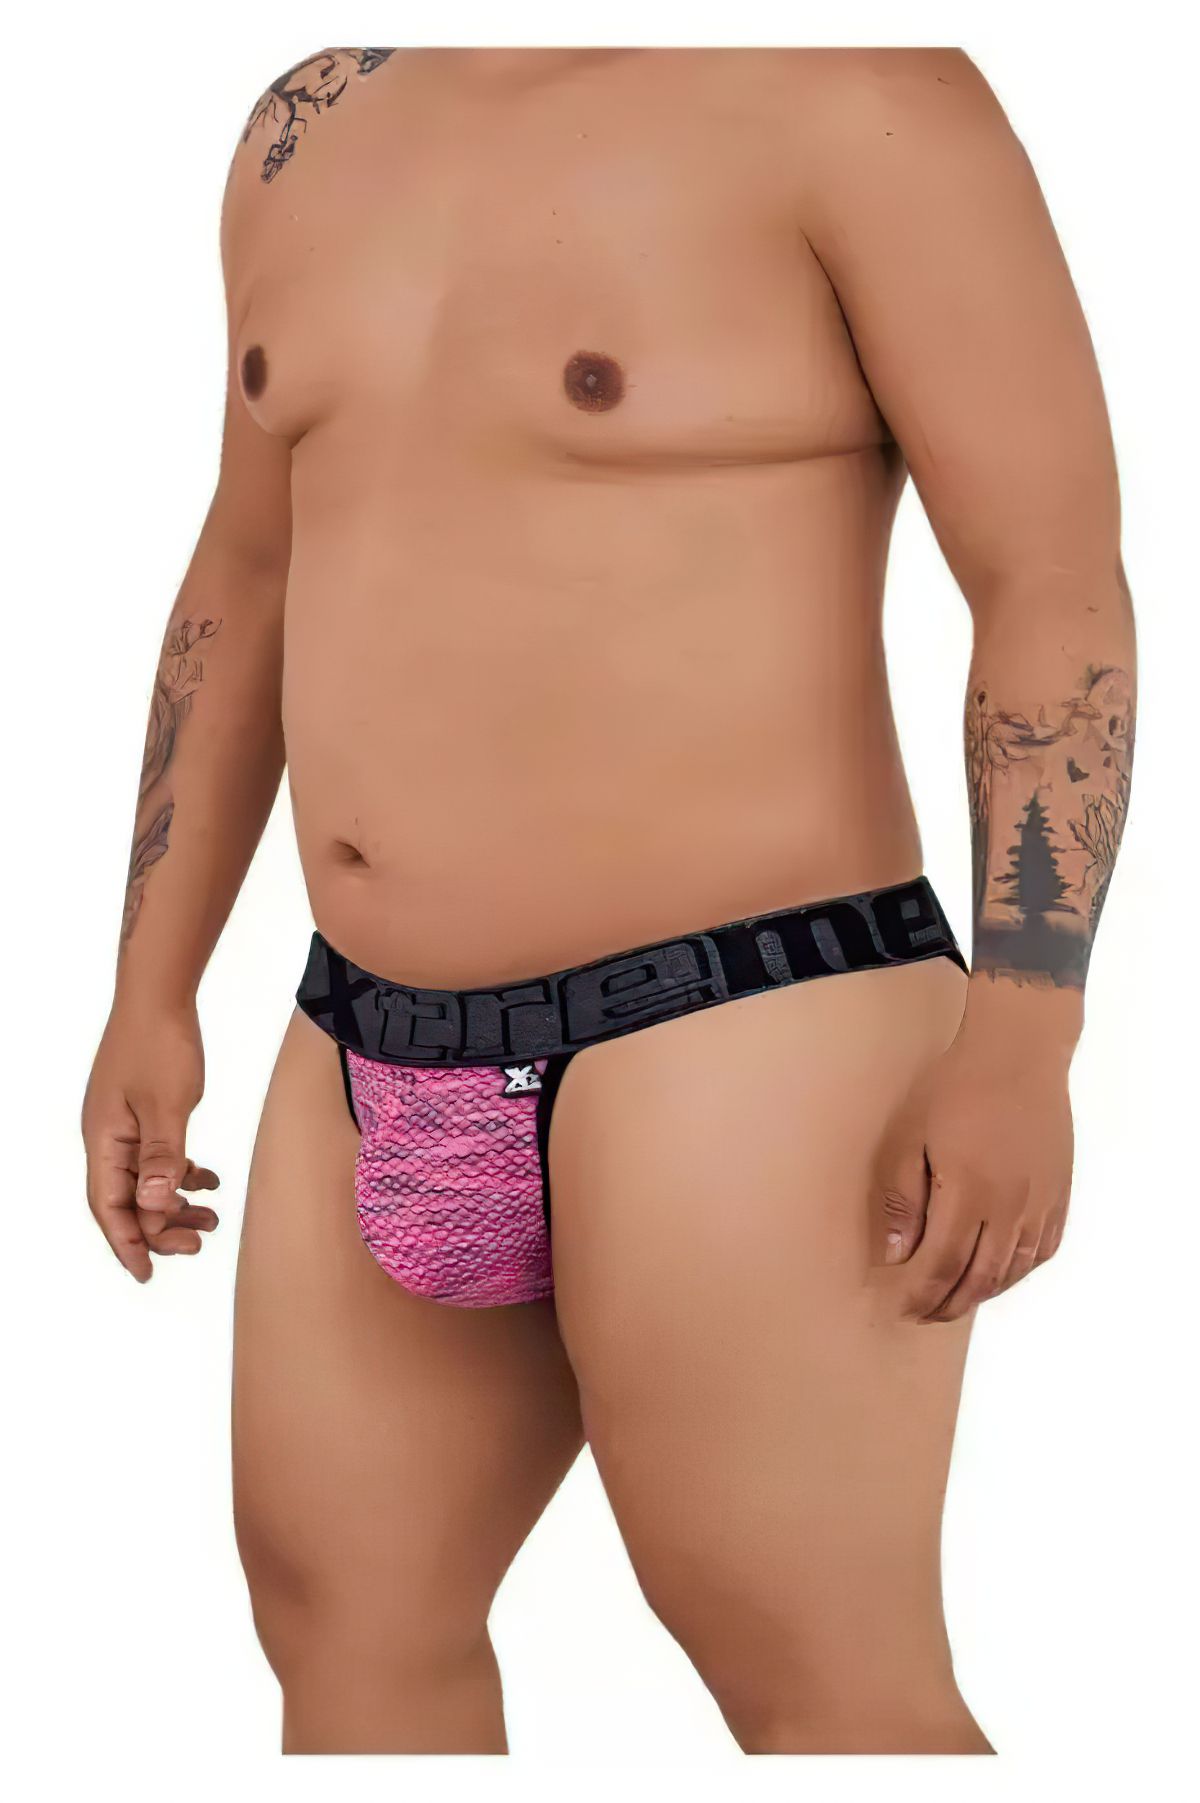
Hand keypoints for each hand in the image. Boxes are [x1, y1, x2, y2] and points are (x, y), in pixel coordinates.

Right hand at [82, 1000, 219, 1280]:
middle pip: (127, 1200)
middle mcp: (107, 1137)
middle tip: (198, 1245)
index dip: (127, 1243)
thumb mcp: (168, 1105)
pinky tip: (209, 1179)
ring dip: (175, 1202)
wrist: (159, 994)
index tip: (147, 1274)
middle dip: (159, 1228)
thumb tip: (151, 1205)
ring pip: (146, 1180)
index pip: (109, 1206)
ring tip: (211, 1220)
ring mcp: (123, 1124)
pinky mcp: (142, 1111)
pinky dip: (181, 1172)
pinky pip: (158, 1156)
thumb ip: (162, 1157)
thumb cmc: (159, 1044)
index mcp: (104, 1140)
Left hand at [872, 1025, 1073, 1322]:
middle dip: (948, 1305)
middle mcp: (1010, 1206)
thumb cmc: (956, 1089)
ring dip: (982, 1293)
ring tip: (955, 1300)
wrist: (1017, 1054)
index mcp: (968, 1193)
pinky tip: (999, 1274)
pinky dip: (1017, 1272)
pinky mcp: (1059, 1194)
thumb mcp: (911, 1137)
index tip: (903, 1308)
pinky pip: (1042, 1251)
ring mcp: (1040, 1203)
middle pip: (979, 1279)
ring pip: (1013, 1271)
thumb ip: (903, 1199)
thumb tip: (897, 1254)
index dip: (921, 1294)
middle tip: (925, 1314)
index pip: (941, 1265)